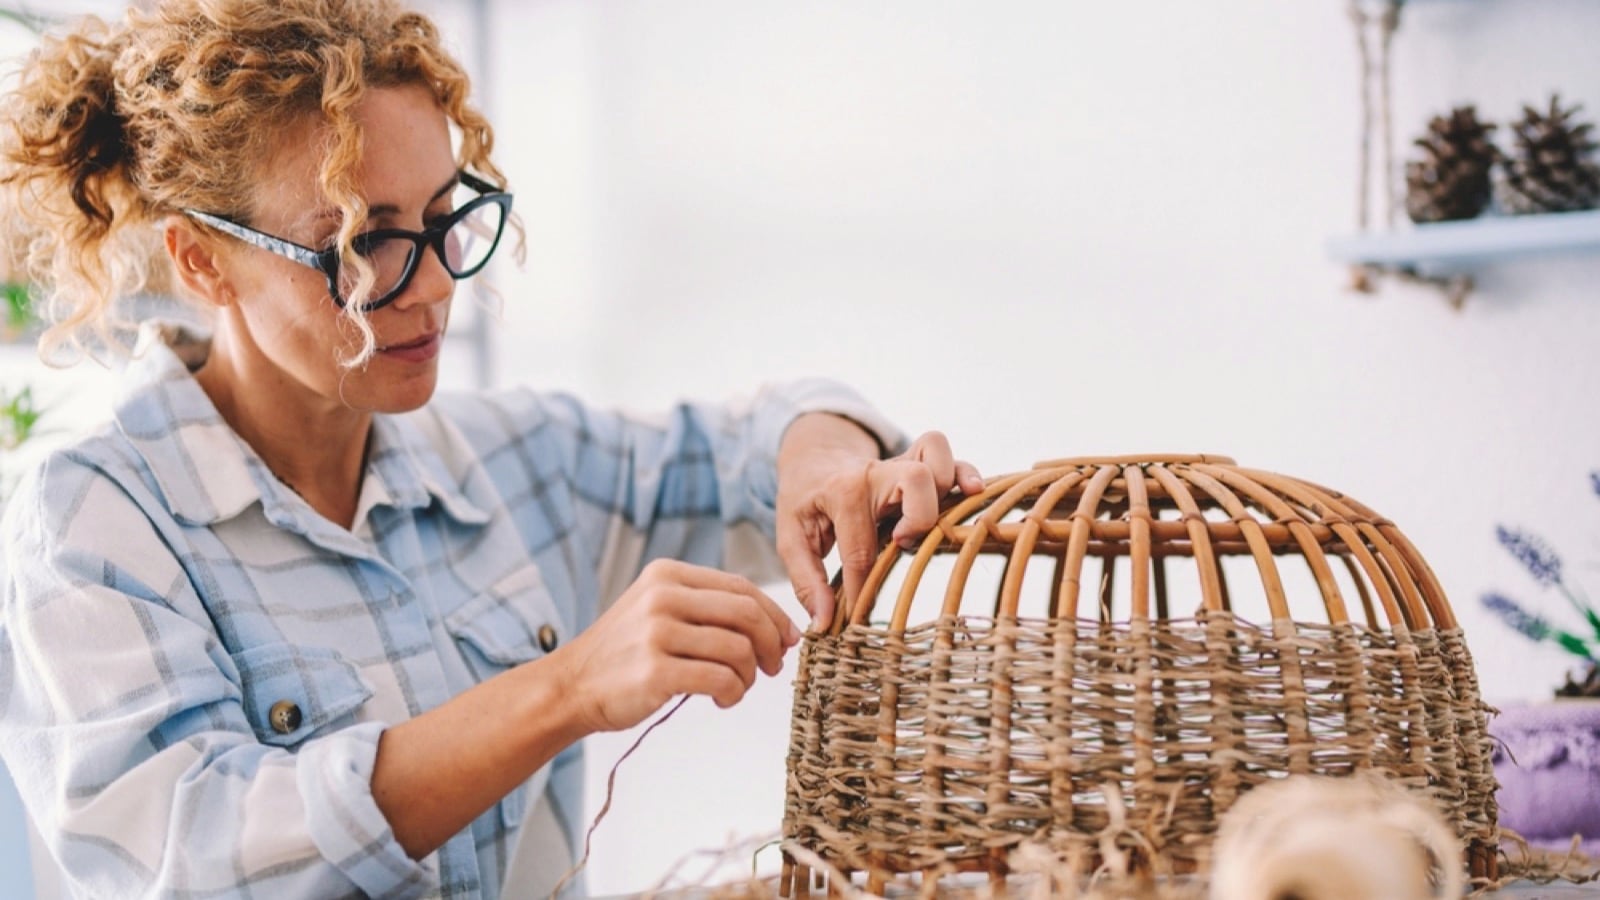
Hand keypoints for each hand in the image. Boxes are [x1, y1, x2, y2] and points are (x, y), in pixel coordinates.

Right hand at [548, 559, 800, 733]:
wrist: (572, 686)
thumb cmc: (626, 653)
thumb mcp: (658, 610)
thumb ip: (707, 609)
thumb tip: (777, 626)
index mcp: (667, 575)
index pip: (742, 587)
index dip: (775, 614)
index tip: (788, 638)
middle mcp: (662, 596)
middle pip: (747, 614)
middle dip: (772, 644)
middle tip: (772, 667)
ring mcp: (656, 633)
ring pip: (738, 649)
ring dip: (749, 675)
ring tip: (737, 687)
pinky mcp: (654, 671)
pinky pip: (721, 679)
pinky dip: (733, 693)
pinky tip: (722, 699)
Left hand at [775, 415, 982, 632]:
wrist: (811, 459)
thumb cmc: (803, 501)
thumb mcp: (790, 540)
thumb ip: (806, 582)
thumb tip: (824, 622)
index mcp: (842, 492)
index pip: (863, 548)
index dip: (863, 588)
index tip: (858, 613)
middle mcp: (875, 472)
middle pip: (916, 479)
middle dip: (919, 518)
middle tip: (901, 543)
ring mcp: (900, 464)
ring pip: (938, 457)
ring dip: (945, 488)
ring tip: (936, 520)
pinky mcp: (919, 466)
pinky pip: (952, 458)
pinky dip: (965, 474)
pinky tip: (971, 494)